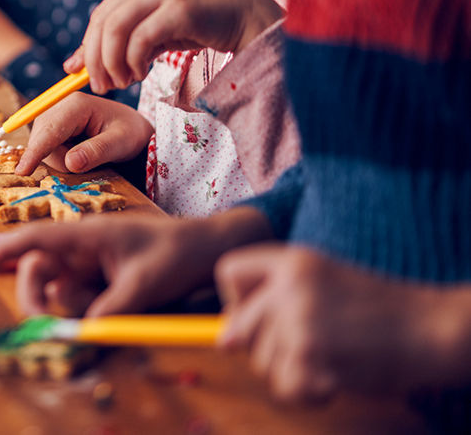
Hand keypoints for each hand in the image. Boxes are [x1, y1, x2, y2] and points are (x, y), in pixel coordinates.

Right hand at [0, 207, 272, 317]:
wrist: (206, 250)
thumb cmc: (176, 253)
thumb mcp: (147, 282)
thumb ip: (112, 306)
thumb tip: (83, 331)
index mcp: (87, 233)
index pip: (35, 240)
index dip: (3, 250)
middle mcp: (79, 246)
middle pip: (38, 270)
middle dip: (36, 298)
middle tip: (47, 328)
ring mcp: (87, 263)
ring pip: (57, 290)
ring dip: (71, 308)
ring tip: (114, 307)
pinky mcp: (96, 279)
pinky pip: (76, 299)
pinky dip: (84, 312)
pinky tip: (114, 306)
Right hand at [14, 93, 152, 174]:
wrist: (133, 128)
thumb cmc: (130, 132)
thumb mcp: (121, 143)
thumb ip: (96, 152)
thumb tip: (70, 163)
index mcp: (76, 105)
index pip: (49, 131)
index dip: (35, 152)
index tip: (22, 171)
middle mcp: (60, 106)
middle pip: (42, 139)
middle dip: (58, 160)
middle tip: (89, 164)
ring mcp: (55, 117)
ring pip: (43, 146)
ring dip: (61, 160)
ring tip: (88, 158)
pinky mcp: (53, 127)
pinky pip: (47, 148)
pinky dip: (60, 158)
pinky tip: (78, 155)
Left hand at [65, 0, 282, 94]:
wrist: (246, 16)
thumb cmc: (197, 25)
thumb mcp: (151, 34)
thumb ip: (117, 45)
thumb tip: (71, 66)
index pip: (99, 17)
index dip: (88, 49)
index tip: (87, 76)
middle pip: (103, 23)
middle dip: (96, 60)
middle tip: (102, 86)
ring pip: (117, 29)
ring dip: (113, 63)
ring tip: (123, 82)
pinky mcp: (181, 8)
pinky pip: (142, 38)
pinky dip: (134, 61)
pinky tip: (141, 74)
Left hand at [217, 245, 470, 401]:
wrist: (430, 329)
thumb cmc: (376, 311)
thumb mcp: (322, 284)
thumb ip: (273, 301)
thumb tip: (223, 342)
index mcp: (292, 260)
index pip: (229, 271)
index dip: (238, 300)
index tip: (267, 315)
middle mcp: (290, 285)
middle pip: (238, 329)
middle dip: (269, 348)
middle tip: (312, 345)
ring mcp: (300, 320)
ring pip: (260, 364)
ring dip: (293, 372)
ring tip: (332, 358)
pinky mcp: (313, 355)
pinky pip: (285, 388)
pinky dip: (308, 393)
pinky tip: (336, 378)